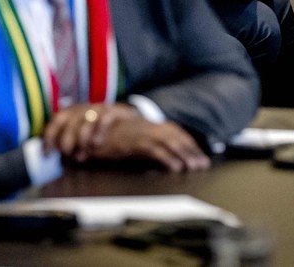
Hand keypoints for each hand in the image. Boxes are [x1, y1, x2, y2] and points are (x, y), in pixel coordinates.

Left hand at [42, 102, 139, 156]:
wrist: (145, 134)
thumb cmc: (116, 140)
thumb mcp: (93, 143)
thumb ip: (78, 147)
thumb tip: (61, 159)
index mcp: (82, 112)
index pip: (60, 118)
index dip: (50, 134)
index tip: (47, 152)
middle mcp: (91, 107)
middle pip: (69, 116)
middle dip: (63, 136)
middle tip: (64, 152)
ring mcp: (105, 109)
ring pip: (85, 116)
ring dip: (79, 136)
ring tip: (80, 151)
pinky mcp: (119, 112)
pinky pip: (105, 117)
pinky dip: (98, 131)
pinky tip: (96, 143)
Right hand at [82, 118, 210, 171]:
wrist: (90, 127)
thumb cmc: (110, 134)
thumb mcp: (131, 138)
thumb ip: (146, 143)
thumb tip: (165, 154)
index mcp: (149, 125)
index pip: (175, 132)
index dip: (189, 144)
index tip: (200, 156)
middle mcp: (148, 126)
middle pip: (176, 137)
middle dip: (191, 151)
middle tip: (203, 164)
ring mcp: (141, 132)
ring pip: (169, 143)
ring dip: (183, 155)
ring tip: (193, 167)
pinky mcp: (133, 142)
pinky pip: (155, 150)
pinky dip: (167, 158)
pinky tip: (176, 168)